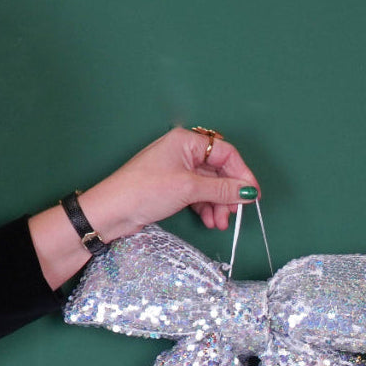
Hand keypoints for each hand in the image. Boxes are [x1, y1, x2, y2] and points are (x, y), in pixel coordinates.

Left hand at [29, 127, 259, 288]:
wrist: (113, 210)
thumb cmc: (144, 190)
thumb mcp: (189, 188)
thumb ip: (222, 190)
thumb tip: (248, 192)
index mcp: (187, 142)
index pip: (225, 153)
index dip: (242, 174)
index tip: (252, 195)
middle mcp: (184, 152)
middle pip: (219, 172)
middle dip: (228, 195)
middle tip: (234, 215)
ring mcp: (179, 171)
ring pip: (210, 187)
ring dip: (219, 205)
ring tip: (219, 223)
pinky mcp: (174, 187)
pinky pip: (200, 196)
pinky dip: (207, 208)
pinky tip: (209, 220)